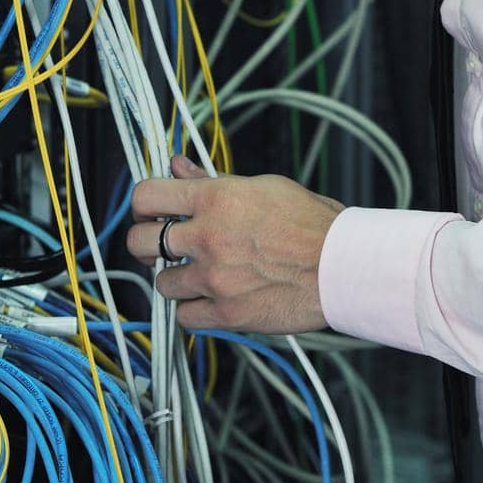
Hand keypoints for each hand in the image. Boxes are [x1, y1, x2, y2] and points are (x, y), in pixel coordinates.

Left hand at [127, 152, 345, 333]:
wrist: (342, 265)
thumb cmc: (312, 224)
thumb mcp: (263, 187)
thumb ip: (213, 179)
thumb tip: (179, 166)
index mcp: (217, 198)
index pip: (147, 195)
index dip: (142, 205)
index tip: (148, 211)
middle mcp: (208, 237)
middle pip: (139, 242)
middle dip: (146, 243)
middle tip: (162, 245)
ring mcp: (214, 278)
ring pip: (161, 283)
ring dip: (174, 279)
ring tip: (197, 273)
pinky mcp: (226, 313)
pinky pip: (184, 316)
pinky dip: (193, 309)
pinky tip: (210, 298)